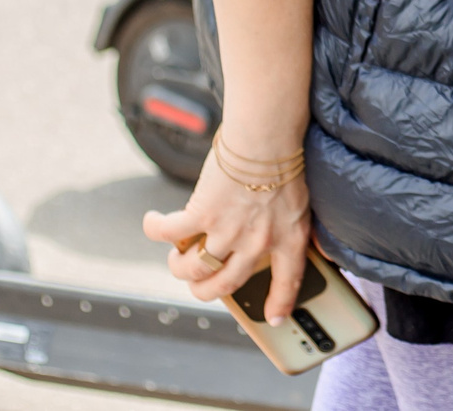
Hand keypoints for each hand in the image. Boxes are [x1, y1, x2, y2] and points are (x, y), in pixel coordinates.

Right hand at [141, 140, 313, 321]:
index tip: (274, 317)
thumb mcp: (299, 202)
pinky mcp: (202, 214)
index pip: (288, 281)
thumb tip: (283, 244)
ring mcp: (227, 231)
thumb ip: (288, 228)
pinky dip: (156, 229)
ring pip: (192, 270)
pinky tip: (154, 222)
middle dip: (204, 292)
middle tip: (197, 284)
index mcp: (289, 238)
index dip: (280, 302)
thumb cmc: (283, 162)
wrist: (266, 135)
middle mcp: (257, 242)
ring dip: (178, 266)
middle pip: (224, 286)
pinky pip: (169, 234)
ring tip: (177, 255)